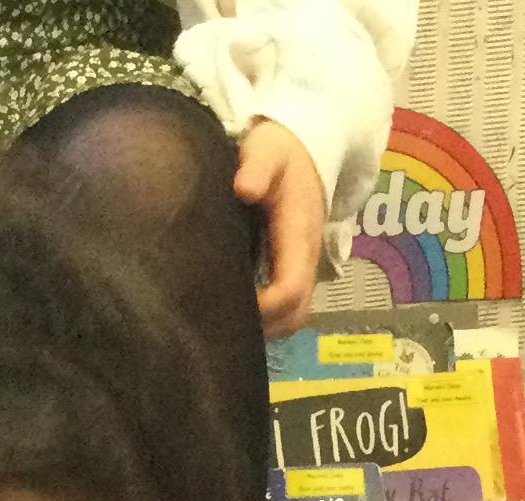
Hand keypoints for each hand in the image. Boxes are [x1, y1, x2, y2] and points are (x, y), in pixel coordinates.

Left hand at [234, 118, 327, 334]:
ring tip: (223, 322)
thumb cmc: (278, 151)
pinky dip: (264, 319)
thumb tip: (245, 189)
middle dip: (262, 327)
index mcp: (299, 235)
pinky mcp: (293, 269)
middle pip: (295, 314)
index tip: (224, 304)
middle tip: (219, 324)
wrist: (303, 149)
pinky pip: (285, 307)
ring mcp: (302, 267)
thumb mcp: (267, 149)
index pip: (289, 289)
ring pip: (292, 317)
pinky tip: (231, 309)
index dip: (261, 307)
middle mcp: (305, 258)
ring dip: (263, 327)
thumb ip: (258, 166)